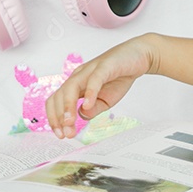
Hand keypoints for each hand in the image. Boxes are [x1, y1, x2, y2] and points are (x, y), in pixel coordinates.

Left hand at [45, 34, 161, 138]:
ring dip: (67, 107)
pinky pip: (93, 79)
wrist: (138, 57)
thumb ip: (92, 110)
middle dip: (59, 117)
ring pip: (70, 87)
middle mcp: (79, 76)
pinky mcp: (104, 66)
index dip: (54, 118)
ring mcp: (90, 70)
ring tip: (70, 122)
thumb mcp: (105, 101)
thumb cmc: (119, 77)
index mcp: (77, 85)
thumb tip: (81, 116)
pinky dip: (89, 93)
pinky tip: (88, 105)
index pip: (56, 101)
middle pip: (59, 96)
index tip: (61, 134)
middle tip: (67, 134)